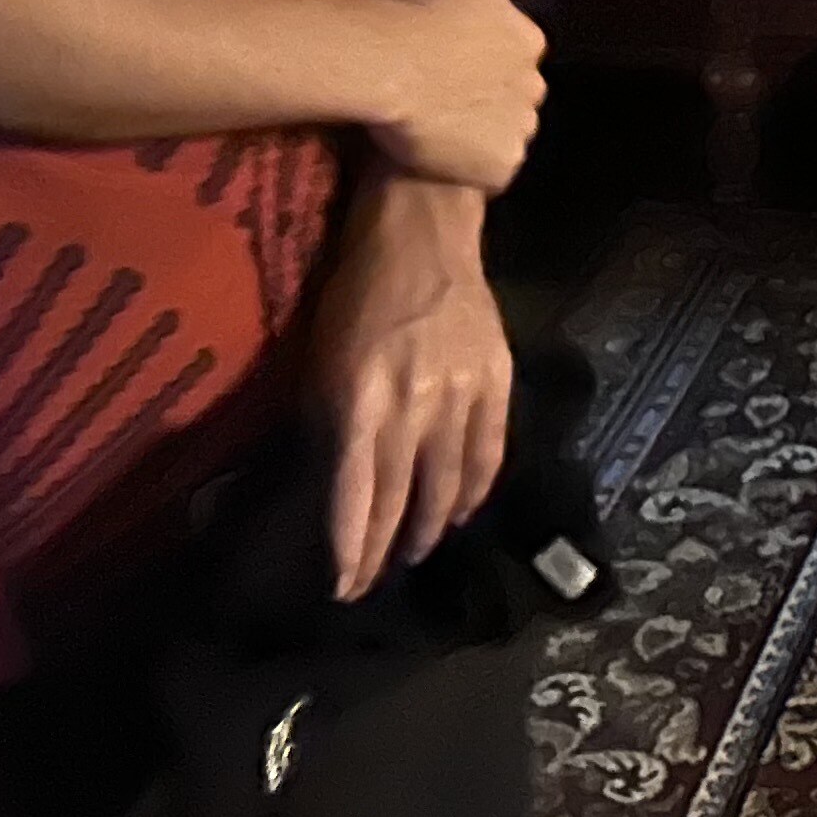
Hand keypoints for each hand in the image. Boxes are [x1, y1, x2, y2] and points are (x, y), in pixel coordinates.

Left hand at [307, 176, 509, 601]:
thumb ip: (328, 428)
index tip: (343, 588)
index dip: (352, 551)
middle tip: (375, 581)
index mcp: (363, 401)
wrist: (423, 229)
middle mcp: (416, 405)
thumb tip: (332, 492)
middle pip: (403, 500)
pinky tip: (461, 508)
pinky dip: (476, 488)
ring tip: (415, 551)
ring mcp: (464, 393)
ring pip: (451, 484)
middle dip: (387, 549)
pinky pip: (490, 451)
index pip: (358, 498)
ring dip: (432, 526)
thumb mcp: (318, 362)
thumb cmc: (354, 293)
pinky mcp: (498, 380)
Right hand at [365, 0, 556, 190]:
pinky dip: (476, 167)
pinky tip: (446, 156)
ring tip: (443, 128)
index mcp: (528, 41)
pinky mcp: (500, 165)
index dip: (484, 63)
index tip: (453, 63)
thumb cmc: (422, 10)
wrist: (387, 62)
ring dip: (486, 133)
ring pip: (508, 134)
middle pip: (518, 98)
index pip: (518, 58)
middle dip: (492, 99)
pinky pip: (496, 171)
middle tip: (446, 97)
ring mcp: (519, 128)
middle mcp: (533, 85)